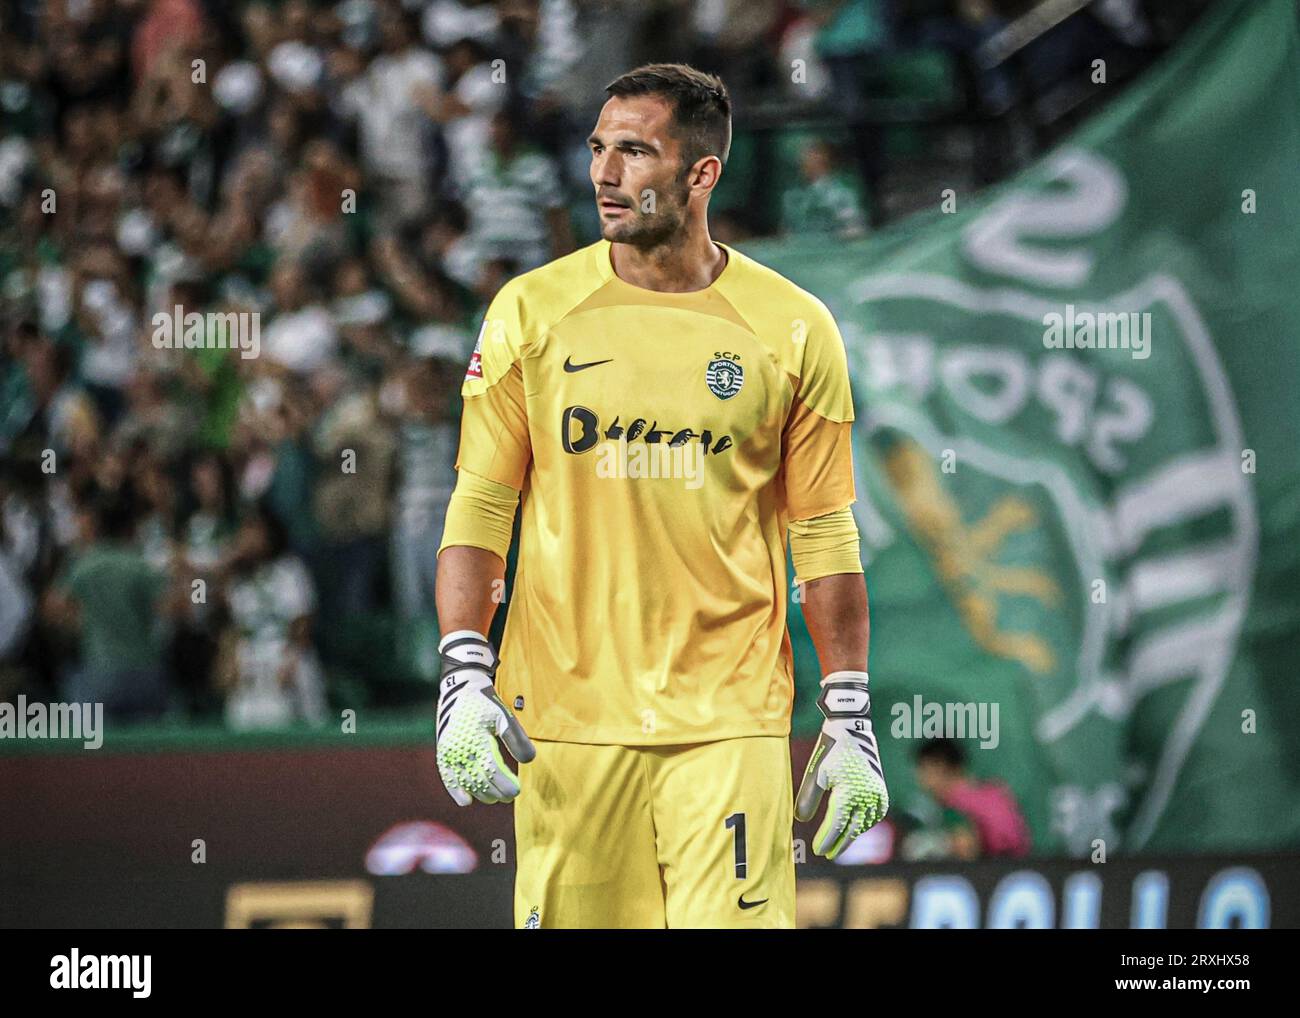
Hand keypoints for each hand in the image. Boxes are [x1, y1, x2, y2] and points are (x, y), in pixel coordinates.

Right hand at [436, 631, 535, 805]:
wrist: (459, 689)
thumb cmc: (485, 703)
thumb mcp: (504, 717)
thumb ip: (516, 739)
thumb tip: (529, 761)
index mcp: (477, 740)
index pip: (493, 771)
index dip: (505, 784)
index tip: (516, 791)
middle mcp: (460, 750)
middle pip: (480, 780)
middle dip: (496, 791)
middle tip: (509, 796)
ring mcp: (449, 753)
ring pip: (465, 782)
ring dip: (480, 793)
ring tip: (494, 798)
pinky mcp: (443, 753)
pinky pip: (448, 777)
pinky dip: (456, 790)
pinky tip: (466, 801)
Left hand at [795, 671, 889, 858]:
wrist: (852, 727)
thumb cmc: (830, 749)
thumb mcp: (815, 773)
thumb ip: (808, 799)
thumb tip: (801, 820)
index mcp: (849, 793)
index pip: (836, 824)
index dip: (826, 839)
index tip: (817, 850)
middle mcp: (866, 796)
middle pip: (852, 828)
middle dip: (840, 843)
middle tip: (827, 854)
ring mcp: (877, 793)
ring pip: (864, 823)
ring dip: (852, 834)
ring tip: (839, 843)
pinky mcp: (880, 789)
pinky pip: (873, 814)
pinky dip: (863, 822)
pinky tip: (854, 827)